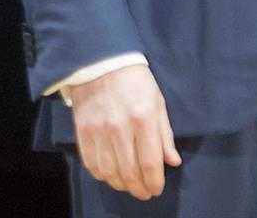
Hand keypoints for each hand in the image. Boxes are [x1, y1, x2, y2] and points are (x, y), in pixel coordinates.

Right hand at [67, 64, 180, 201]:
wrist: (101, 63)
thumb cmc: (136, 82)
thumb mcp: (158, 102)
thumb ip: (165, 134)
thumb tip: (172, 162)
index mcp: (143, 119)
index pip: (150, 162)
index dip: (154, 182)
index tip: (156, 189)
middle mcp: (120, 128)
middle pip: (129, 172)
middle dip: (139, 188)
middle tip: (144, 192)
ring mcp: (99, 131)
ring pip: (110, 172)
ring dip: (121, 184)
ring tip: (129, 185)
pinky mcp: (83, 132)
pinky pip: (92, 164)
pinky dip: (102, 176)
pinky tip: (111, 175)